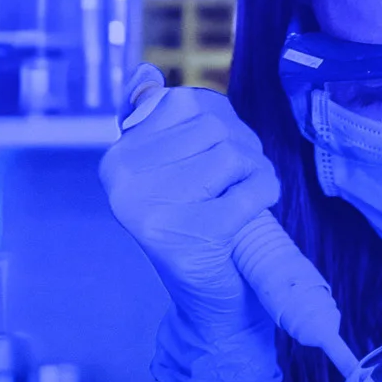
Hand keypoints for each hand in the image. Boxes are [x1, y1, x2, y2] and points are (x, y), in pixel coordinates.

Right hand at [100, 87, 280, 381]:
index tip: (215, 154)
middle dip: (240, 144)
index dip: (215, 121)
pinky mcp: (192, 233)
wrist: (210, 308)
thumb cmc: (196, 230)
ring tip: (247, 192)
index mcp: (116, 161)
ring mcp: (155, 209)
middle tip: (238, 178)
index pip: (181, 103)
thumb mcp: (167, 173)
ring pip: (231, 151)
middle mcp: (125, 182)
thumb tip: (144, 73)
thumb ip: (151, 121)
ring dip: (255, 167)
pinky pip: (249, 187)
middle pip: (210, 125)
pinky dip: (266, 190)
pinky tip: (257, 205)